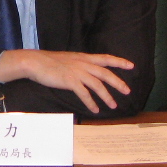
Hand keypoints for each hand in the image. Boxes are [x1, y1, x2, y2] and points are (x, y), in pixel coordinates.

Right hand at [0, 49, 133, 113]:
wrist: (35, 62)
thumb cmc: (49, 62)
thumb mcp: (68, 59)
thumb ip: (79, 64)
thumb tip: (86, 72)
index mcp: (84, 57)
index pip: (106, 58)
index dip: (119, 62)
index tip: (131, 66)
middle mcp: (83, 63)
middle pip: (106, 73)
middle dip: (118, 82)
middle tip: (128, 91)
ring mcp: (77, 72)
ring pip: (98, 85)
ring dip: (107, 96)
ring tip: (114, 105)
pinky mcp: (70, 81)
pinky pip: (84, 94)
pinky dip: (91, 103)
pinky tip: (95, 110)